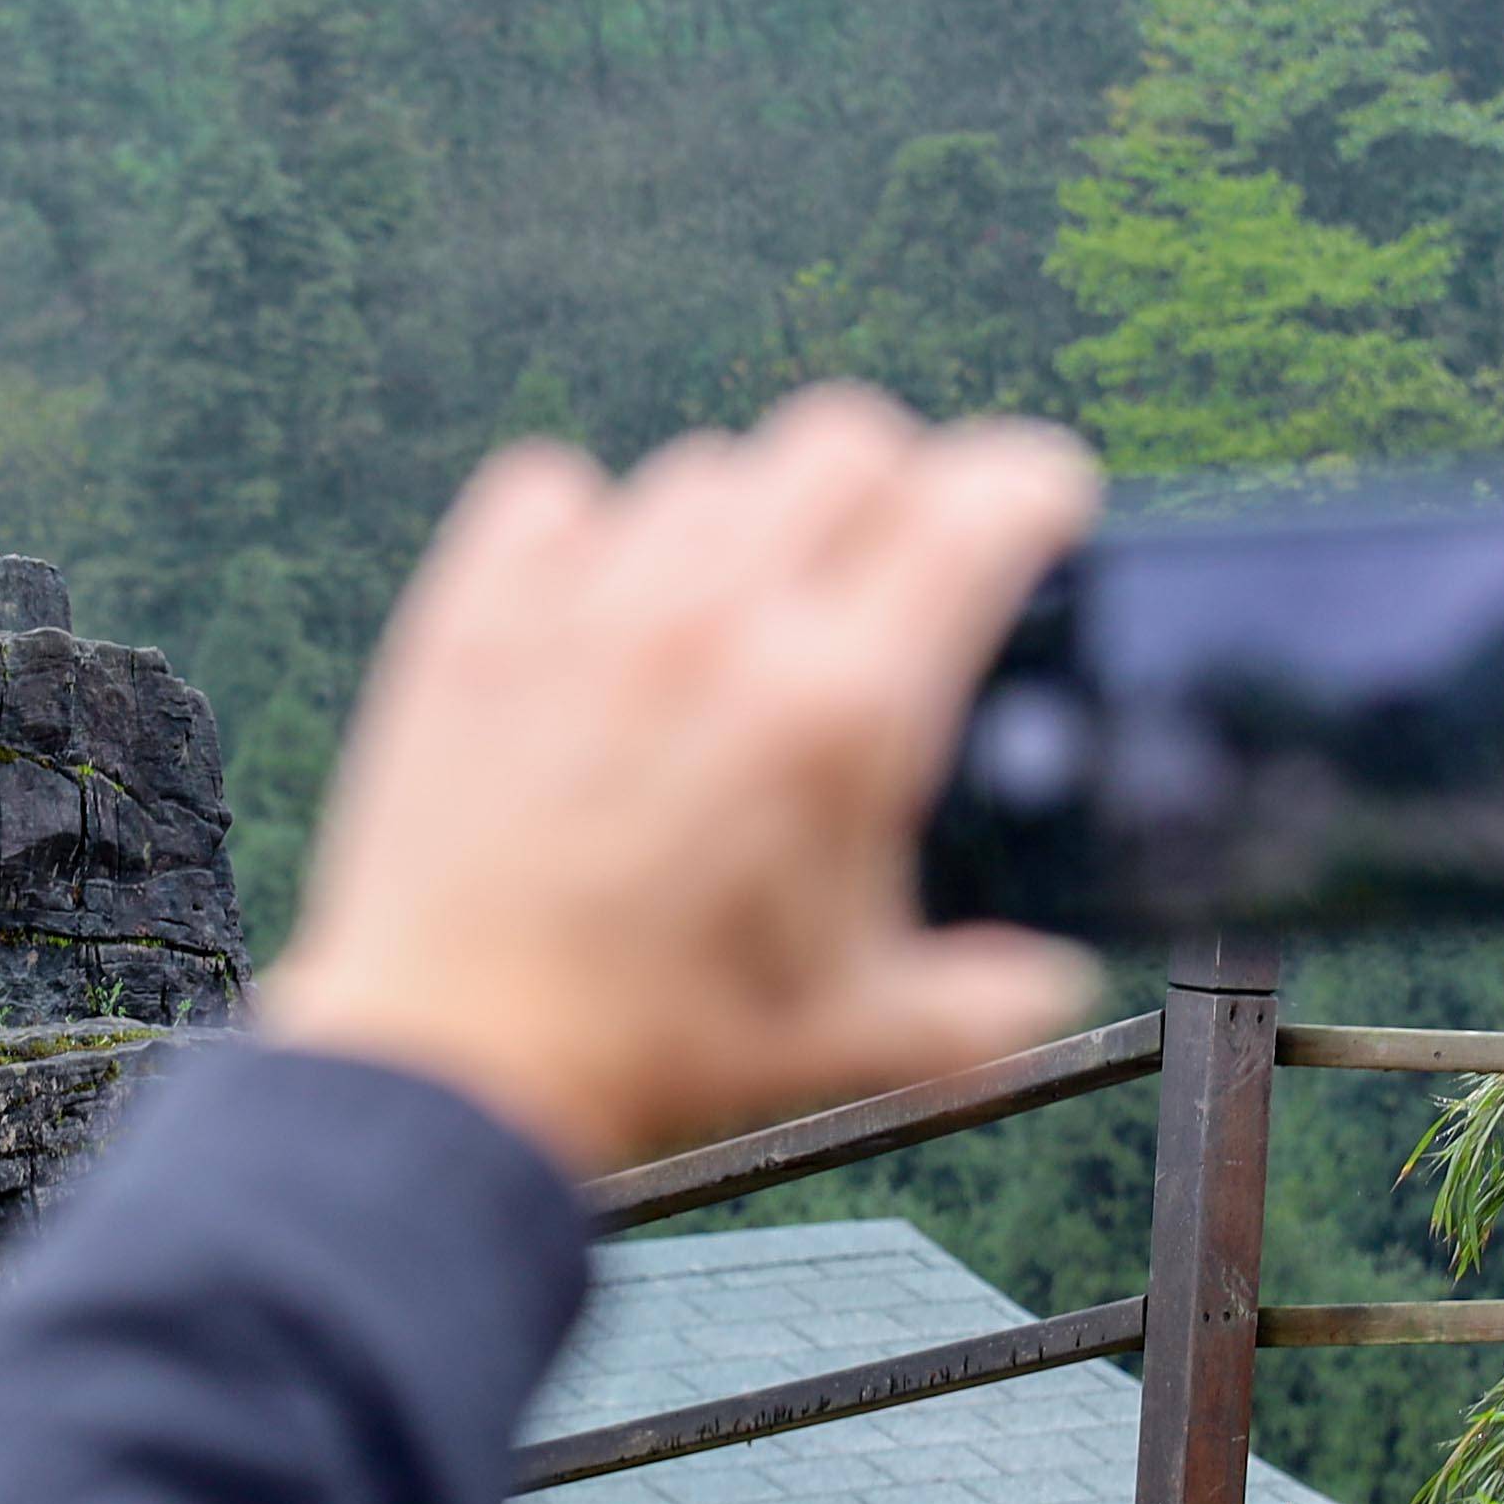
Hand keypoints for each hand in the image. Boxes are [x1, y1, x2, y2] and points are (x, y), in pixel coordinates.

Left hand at [255, 390, 1106, 1180]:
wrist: (457, 1064)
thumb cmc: (659, 1047)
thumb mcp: (857, 1036)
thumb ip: (984, 1005)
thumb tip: (1046, 979)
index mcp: (839, 708)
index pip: (975, 505)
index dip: (1033, 487)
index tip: (1040, 507)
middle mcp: (721, 622)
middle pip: (847, 439)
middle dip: (894, 483)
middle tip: (888, 558)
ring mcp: (590, 603)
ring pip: (707, 466)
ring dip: (746, 520)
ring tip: (738, 609)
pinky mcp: (478, 610)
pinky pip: (553, 487)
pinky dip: (589, 527)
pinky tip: (603, 606)